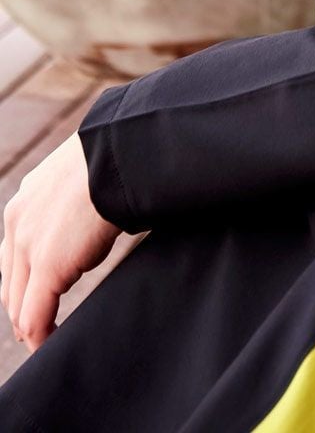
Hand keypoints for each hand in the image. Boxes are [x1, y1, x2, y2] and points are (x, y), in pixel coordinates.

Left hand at [1, 133, 120, 351]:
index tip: (42, 293)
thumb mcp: (84, 179)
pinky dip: (40, 336)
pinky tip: (50, 343)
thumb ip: (76, 203)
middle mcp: (17, 221)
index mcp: (26, 200)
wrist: (122, 153)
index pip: (14, 253)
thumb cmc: (118, 159)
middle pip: (10, 281)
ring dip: (30, 323)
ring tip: (46, 336)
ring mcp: (28, 245)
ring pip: (17, 303)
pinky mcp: (47, 267)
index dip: (26, 279)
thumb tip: (97, 216)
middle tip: (41, 322)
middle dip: (24, 304)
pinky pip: (34, 317)